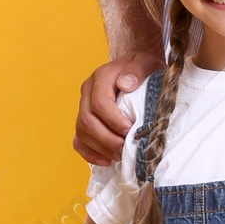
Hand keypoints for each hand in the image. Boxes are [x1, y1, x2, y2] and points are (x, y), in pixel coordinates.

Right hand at [74, 49, 160, 166]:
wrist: (135, 69)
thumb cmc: (142, 68)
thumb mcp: (145, 62)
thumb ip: (137, 70)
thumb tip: (126, 84)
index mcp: (101, 77)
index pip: (99, 102)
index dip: (113, 120)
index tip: (130, 131)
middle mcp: (87, 92)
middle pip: (87, 120)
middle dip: (107, 139)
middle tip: (126, 148)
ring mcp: (83, 107)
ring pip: (82, 132)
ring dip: (101, 148)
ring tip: (120, 155)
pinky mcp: (84, 120)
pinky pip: (78, 140)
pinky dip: (90, 153)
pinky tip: (106, 160)